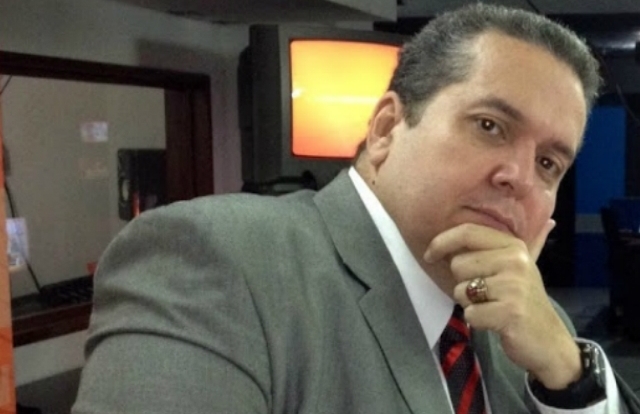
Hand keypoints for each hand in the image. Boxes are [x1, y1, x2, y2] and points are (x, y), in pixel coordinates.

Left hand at [424, 221, 581, 388]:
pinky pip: (470, 313)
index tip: (429, 255)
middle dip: (463, 283)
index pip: (467, 232)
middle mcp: (515, 261)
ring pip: (461, 290)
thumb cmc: (526, 303)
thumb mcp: (521, 268)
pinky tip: (495, 322)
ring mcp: (513, 286)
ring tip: (492, 307)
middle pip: (458, 264)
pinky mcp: (510, 311)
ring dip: (470, 304)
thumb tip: (544, 220)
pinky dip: (477, 321)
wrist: (549, 342)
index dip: (442, 241)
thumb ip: (510, 247)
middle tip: (486, 295)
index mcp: (513, 246)